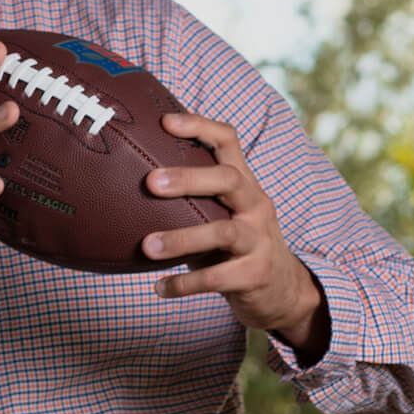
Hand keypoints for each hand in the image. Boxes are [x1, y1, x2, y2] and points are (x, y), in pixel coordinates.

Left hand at [140, 113, 327, 355]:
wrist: (283, 290)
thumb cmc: (237, 245)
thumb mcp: (223, 213)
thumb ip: (193, 198)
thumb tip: (129, 181)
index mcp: (245, 183)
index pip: (229, 141)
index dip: (200, 126)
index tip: (165, 122)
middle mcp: (257, 205)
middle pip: (228, 179)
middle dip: (189, 178)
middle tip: (150, 182)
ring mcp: (260, 240)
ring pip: (223, 232)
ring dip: (182, 239)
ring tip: (147, 247)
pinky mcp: (256, 274)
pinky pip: (218, 278)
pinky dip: (185, 284)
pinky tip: (160, 288)